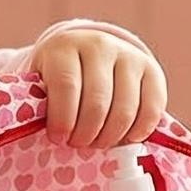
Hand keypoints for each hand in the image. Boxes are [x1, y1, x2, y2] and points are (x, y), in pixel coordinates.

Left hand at [34, 28, 167, 147]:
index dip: (62, 120)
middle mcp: (99, 45)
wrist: (88, 53)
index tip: (58, 138)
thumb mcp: (40, 82)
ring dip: (110, 137)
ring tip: (96, 142)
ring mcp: (129, 56)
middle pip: (97, 103)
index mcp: (64, 47)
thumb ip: (38, 103)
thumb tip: (43, 135)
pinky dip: (139, 132)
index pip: (66, 86)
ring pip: (125, 110)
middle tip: (78, 144)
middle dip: (86, 134)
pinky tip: (123, 139)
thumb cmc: (58, 78)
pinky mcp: (152, 70)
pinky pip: (151, 109)